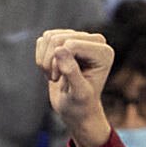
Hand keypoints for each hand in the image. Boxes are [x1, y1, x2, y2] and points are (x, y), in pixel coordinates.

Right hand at [37, 29, 114, 146]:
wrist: (76, 109)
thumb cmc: (81, 105)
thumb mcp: (78, 94)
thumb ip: (71, 72)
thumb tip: (59, 49)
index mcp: (104, 52)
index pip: (71, 45)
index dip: (60, 64)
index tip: (62, 80)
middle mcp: (94, 41)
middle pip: (58, 39)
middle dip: (51, 61)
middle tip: (55, 78)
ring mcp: (78, 38)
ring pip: (49, 37)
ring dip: (45, 60)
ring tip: (54, 76)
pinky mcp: (64, 39)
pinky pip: (43, 39)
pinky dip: (41, 57)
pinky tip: (51, 70)